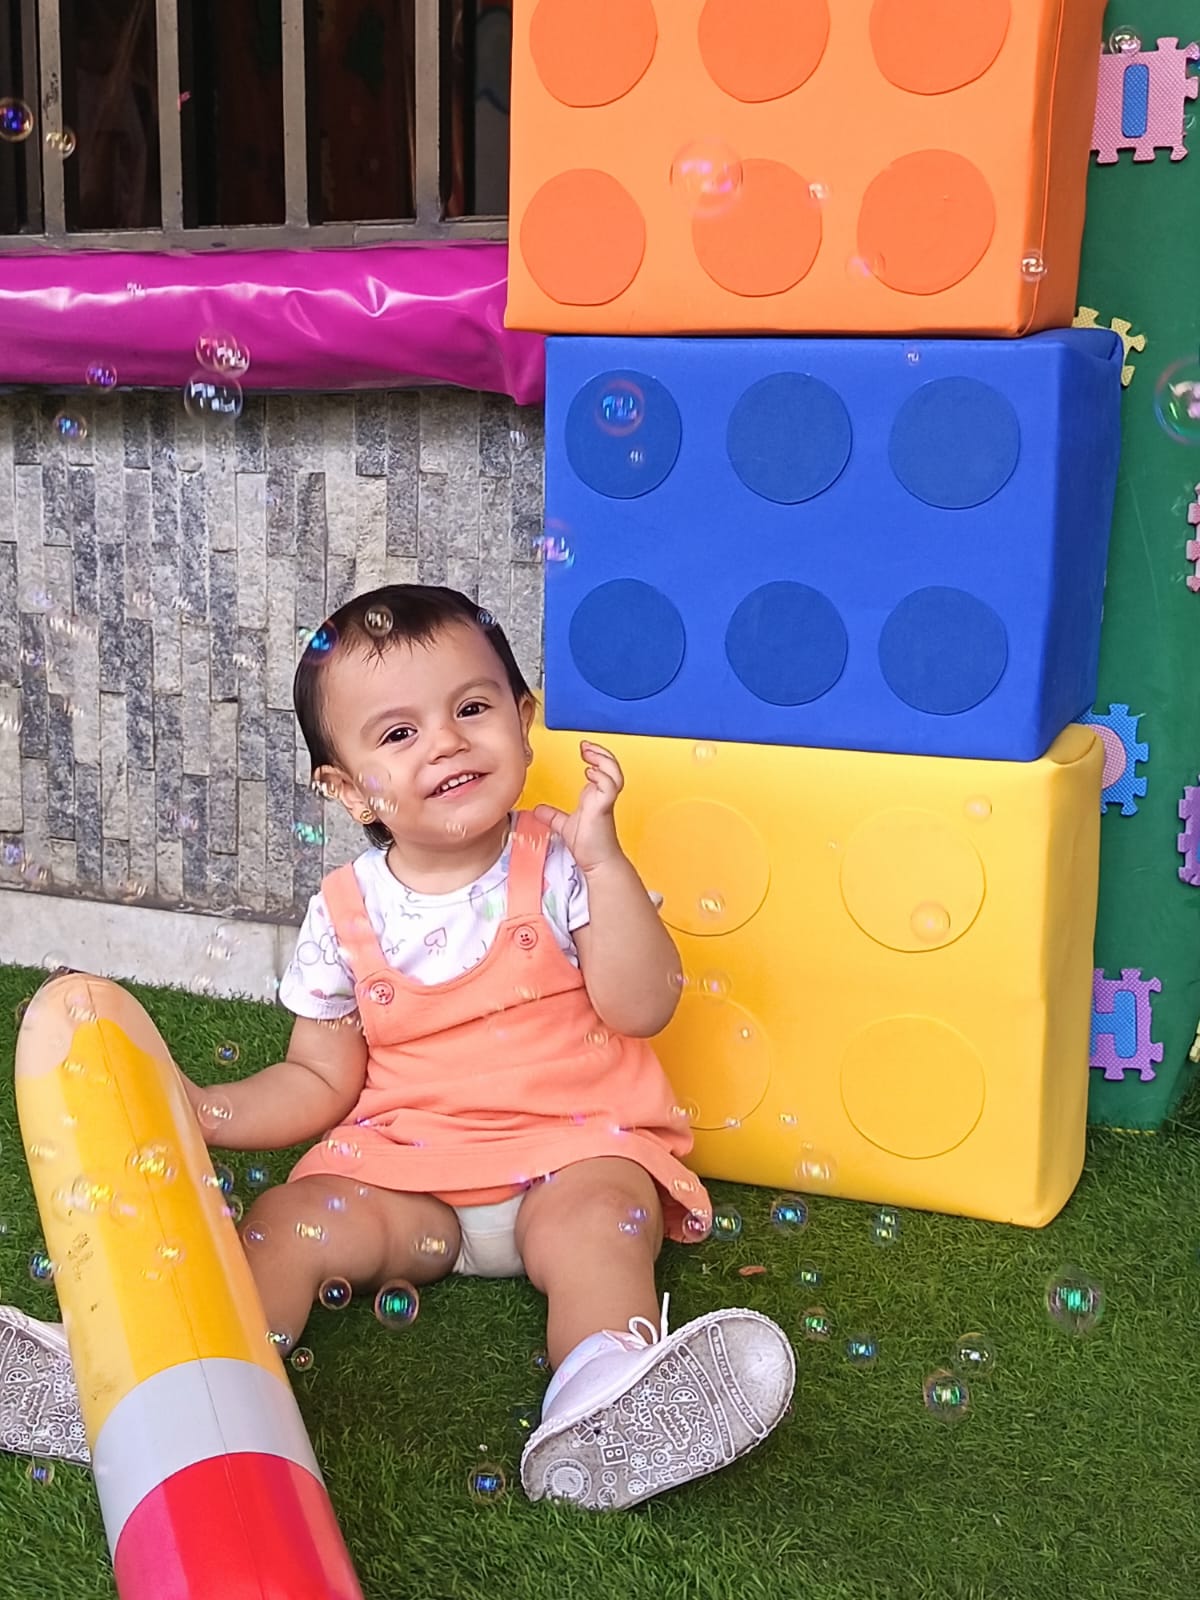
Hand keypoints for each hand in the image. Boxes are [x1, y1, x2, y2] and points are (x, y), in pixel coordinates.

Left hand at [532, 740, 625, 872]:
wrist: (598, 862)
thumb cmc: (589, 846)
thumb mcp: (564, 825)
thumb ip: (553, 815)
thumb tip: (538, 809)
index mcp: (595, 796)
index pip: (601, 768)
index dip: (595, 755)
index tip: (583, 748)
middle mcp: (602, 795)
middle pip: (611, 766)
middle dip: (600, 752)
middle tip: (585, 746)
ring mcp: (604, 801)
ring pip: (614, 773)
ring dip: (604, 760)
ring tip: (589, 754)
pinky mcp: (604, 809)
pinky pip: (610, 787)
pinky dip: (602, 776)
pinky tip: (590, 773)